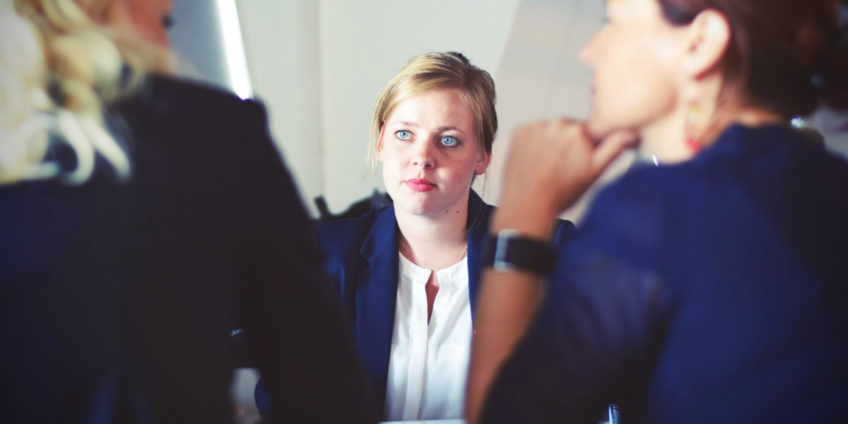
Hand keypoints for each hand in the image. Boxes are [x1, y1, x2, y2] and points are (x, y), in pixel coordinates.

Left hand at [496, 119, 635, 234]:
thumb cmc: (561, 193)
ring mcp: (536, 126)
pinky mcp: (519, 131)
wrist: (528, 205)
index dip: (587, 146)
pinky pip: (531, 132)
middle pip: (568, 129)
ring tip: (547, 166)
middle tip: (562, 167)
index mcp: (579, 131)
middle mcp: (557, 123)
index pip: (589, 131)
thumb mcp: (595, 172)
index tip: (579, 159)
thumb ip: (614, 147)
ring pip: (549, 130)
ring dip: (550, 142)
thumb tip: (631, 133)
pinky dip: (533, 143)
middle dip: (568, 144)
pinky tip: (534, 161)